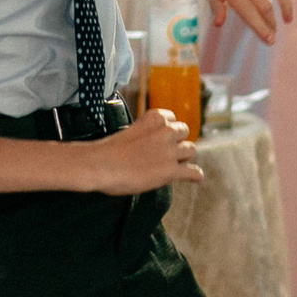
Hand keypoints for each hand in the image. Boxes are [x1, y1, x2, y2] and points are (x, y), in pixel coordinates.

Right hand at [84, 108, 201, 192]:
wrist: (101, 165)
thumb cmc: (109, 150)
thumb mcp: (129, 130)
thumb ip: (145, 133)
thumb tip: (151, 146)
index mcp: (156, 118)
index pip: (172, 119)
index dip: (168, 130)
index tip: (162, 137)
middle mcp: (166, 131)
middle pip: (184, 132)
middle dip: (177, 141)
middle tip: (166, 152)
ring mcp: (170, 151)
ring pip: (191, 150)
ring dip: (183, 157)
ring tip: (174, 164)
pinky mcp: (171, 171)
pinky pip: (193, 172)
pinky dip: (195, 175)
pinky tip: (195, 178)